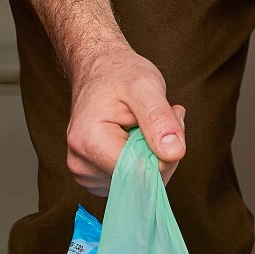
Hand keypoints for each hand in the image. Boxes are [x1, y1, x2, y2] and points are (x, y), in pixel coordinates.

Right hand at [66, 43, 185, 193]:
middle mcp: (81, 163)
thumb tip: (173, 152)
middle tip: (161, 120)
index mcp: (89, 142)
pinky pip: (131, 181)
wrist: (99, 71)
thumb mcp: (145, 86)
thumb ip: (159, 119)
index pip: (141, 172)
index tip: (169, 121)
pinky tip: (137, 138)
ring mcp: (85, 173)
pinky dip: (142, 161)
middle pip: (141, 180)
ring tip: (145, 125)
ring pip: (140, 182)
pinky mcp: (94, 177)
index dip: (165, 153)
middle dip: (162, 153)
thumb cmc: (118, 74)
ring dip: (153, 156)